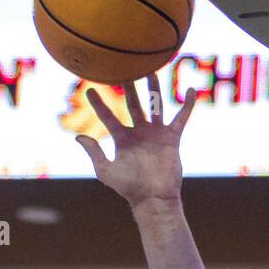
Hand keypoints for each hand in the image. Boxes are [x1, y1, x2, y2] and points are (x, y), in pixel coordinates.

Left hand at [75, 76, 196, 208]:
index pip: (108, 117)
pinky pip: (181, 117)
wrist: (153, 197)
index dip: (99, 104)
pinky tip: (189, 90)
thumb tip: (78, 137)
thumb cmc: (129, 187)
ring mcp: (156, 134)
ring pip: (155, 105)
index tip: (89, 90)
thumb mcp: (106, 171)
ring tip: (151, 70)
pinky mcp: (172, 138)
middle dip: (128, 88)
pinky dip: (187, 104)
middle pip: (132, 105)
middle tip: (124, 70)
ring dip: (153, 88)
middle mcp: (139, 133)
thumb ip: (94, 153)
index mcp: (122, 139)